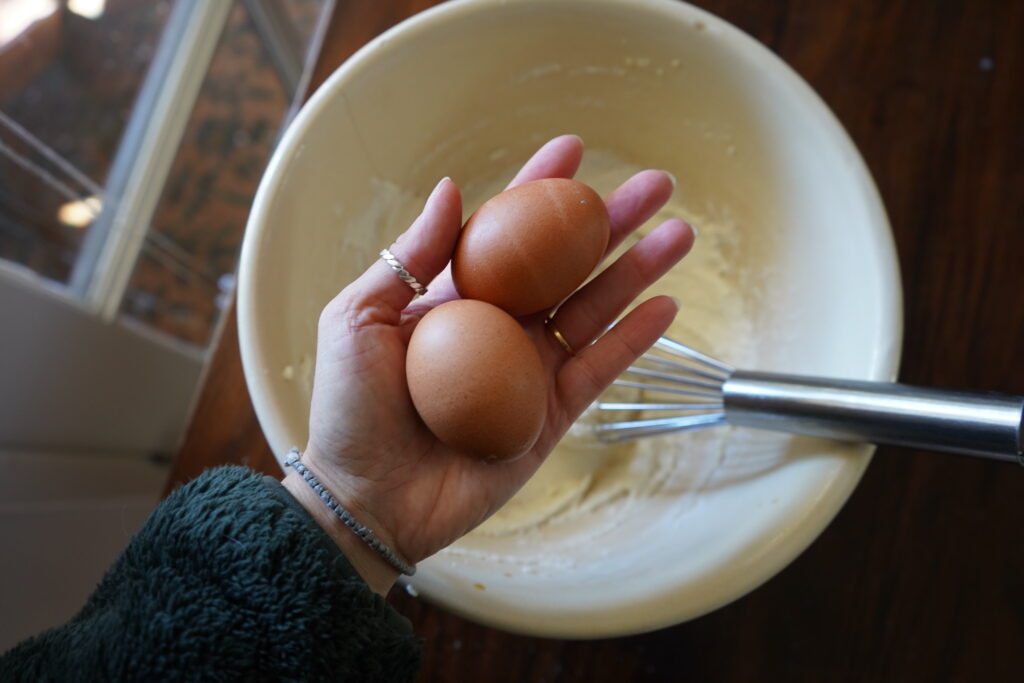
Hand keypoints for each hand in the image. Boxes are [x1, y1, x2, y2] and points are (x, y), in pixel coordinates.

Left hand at [283, 135, 693, 592]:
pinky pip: (599, 370)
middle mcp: (499, 326)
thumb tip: (453, 188)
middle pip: (565, 263)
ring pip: (594, 310)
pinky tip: (665, 306)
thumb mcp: (357, 319)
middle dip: (609, 223)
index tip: (573, 147)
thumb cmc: (349, 410)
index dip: (537, 188)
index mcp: (454, 297)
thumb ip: (409, 256)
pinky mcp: (550, 415)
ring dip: (637, 272)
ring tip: (678, 234)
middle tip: (654, 185)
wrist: (367, 500)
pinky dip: (633, 341)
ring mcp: (529, 370)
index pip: (503, 231)